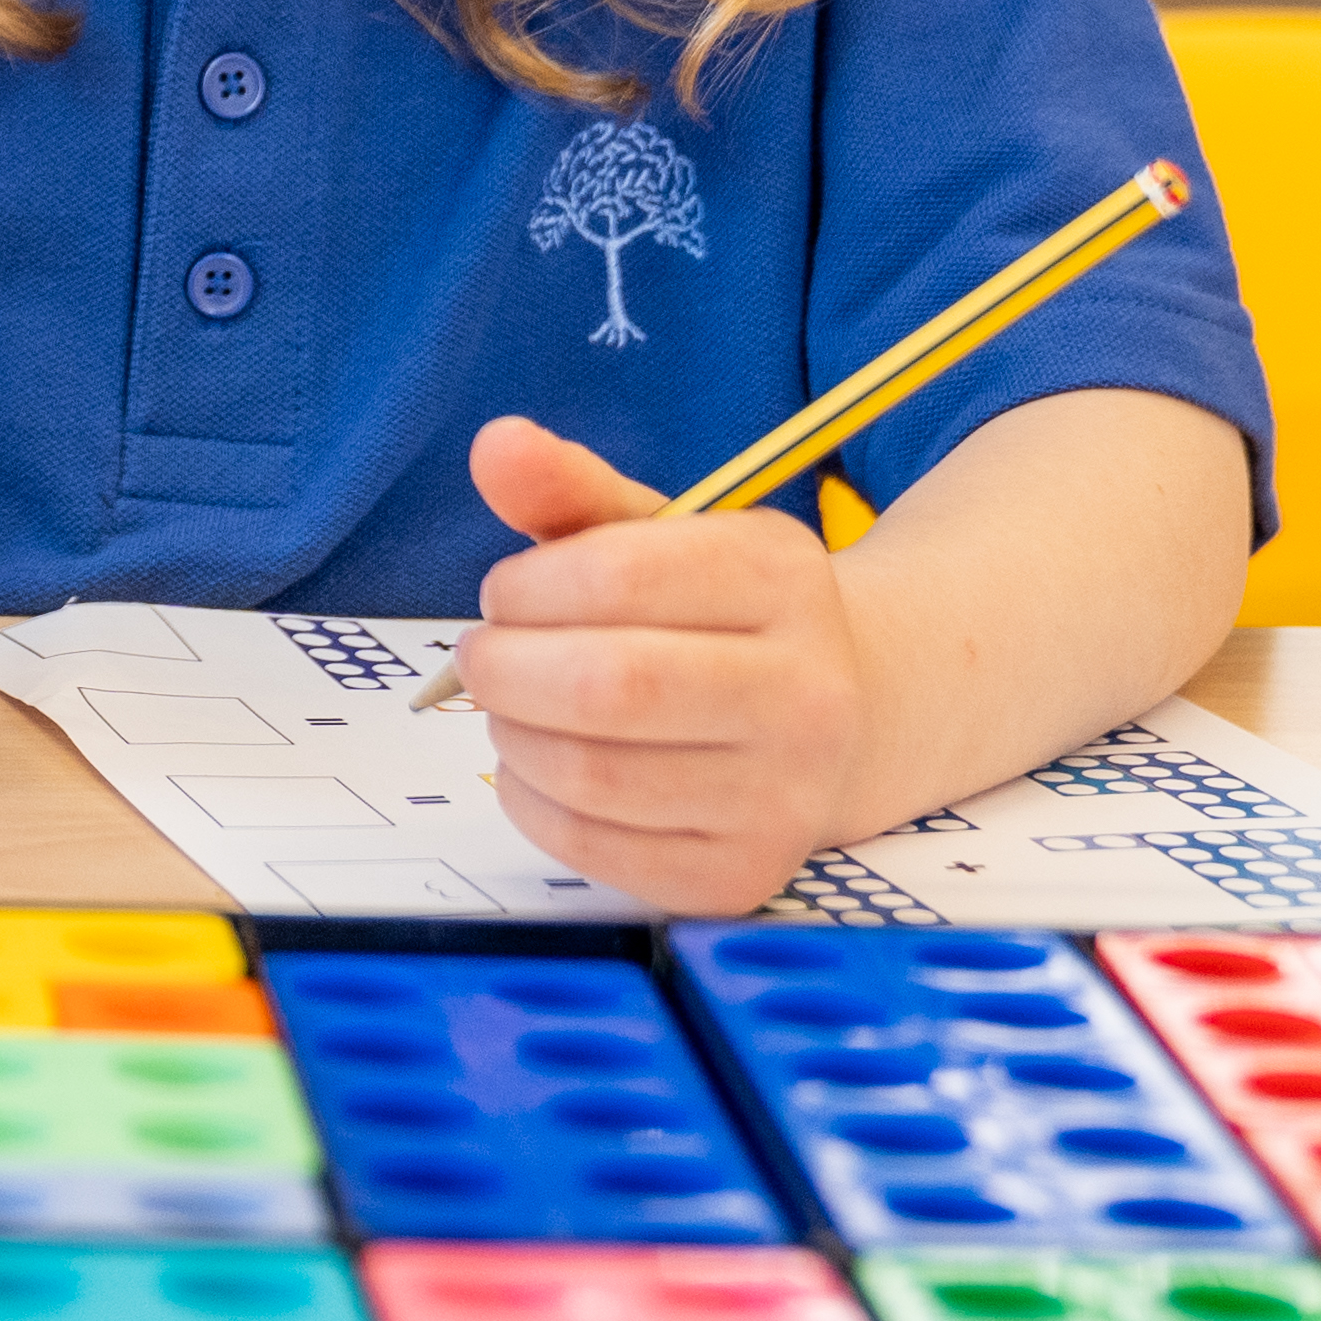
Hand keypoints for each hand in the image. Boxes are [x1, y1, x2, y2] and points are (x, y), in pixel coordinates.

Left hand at [447, 418, 869, 913]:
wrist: (839, 720)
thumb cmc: (717, 617)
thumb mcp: (660, 535)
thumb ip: (571, 489)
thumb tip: (495, 444)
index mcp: (785, 579)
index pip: (621, 576)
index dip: (528, 585)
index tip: (504, 592)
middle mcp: (806, 692)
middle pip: (608, 687)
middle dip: (506, 668)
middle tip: (480, 656)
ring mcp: (784, 796)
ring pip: (592, 774)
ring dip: (514, 735)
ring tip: (513, 707)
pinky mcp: (744, 875)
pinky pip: (596, 848)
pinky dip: (533, 803)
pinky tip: (540, 766)